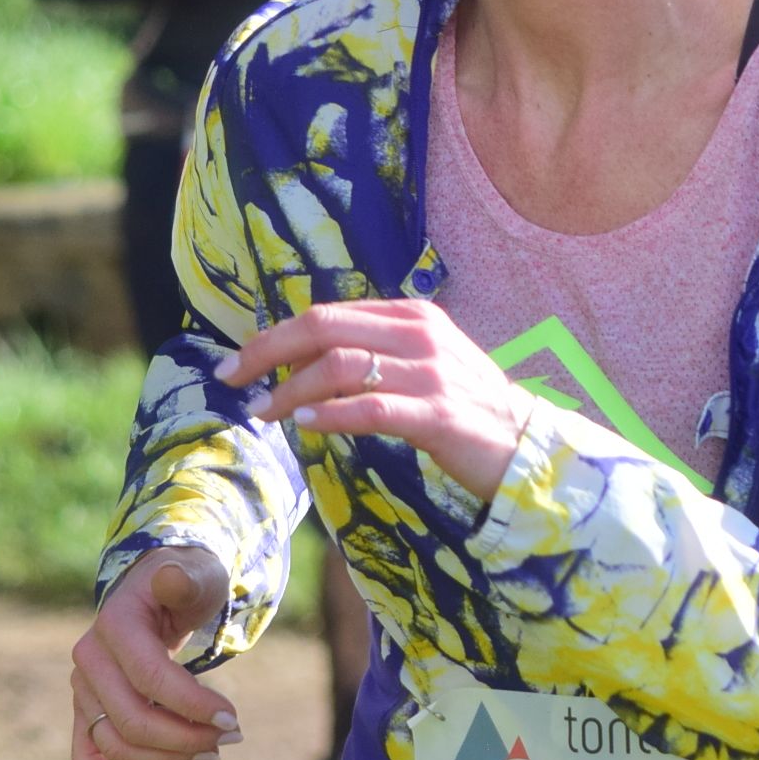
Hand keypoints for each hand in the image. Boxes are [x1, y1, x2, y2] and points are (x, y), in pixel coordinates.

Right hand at [70, 545, 241, 759]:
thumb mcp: (196, 573)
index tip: (234, 719)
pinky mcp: (86, 709)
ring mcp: (83, 687)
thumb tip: (171, 579)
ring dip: (166, 757)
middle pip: (132, 719)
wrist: (158, 590)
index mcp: (115, 624)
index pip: (151, 678)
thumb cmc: (186, 582)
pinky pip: (83, 753)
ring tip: (212, 751)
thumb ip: (185, 578)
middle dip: (187, 736)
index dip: (193, 705)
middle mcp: (89, 658)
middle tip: (232, 737)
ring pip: (116, 742)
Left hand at [214, 299, 526, 500]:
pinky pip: (371, 409)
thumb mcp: (424, 364)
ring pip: (340, 367)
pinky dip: (331, 415)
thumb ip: (377, 352)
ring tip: (264, 412)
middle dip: (268, 352)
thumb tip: (309, 358)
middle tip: (231, 379)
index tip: (240, 360)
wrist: (527, 445)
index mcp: (412, 316)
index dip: (276, 335)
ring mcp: (431, 374)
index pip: (328, 314)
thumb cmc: (468, 408)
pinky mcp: (439, 415)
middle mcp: (420, 335)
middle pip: (325, 329)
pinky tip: (306, 425)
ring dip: (291, 390)